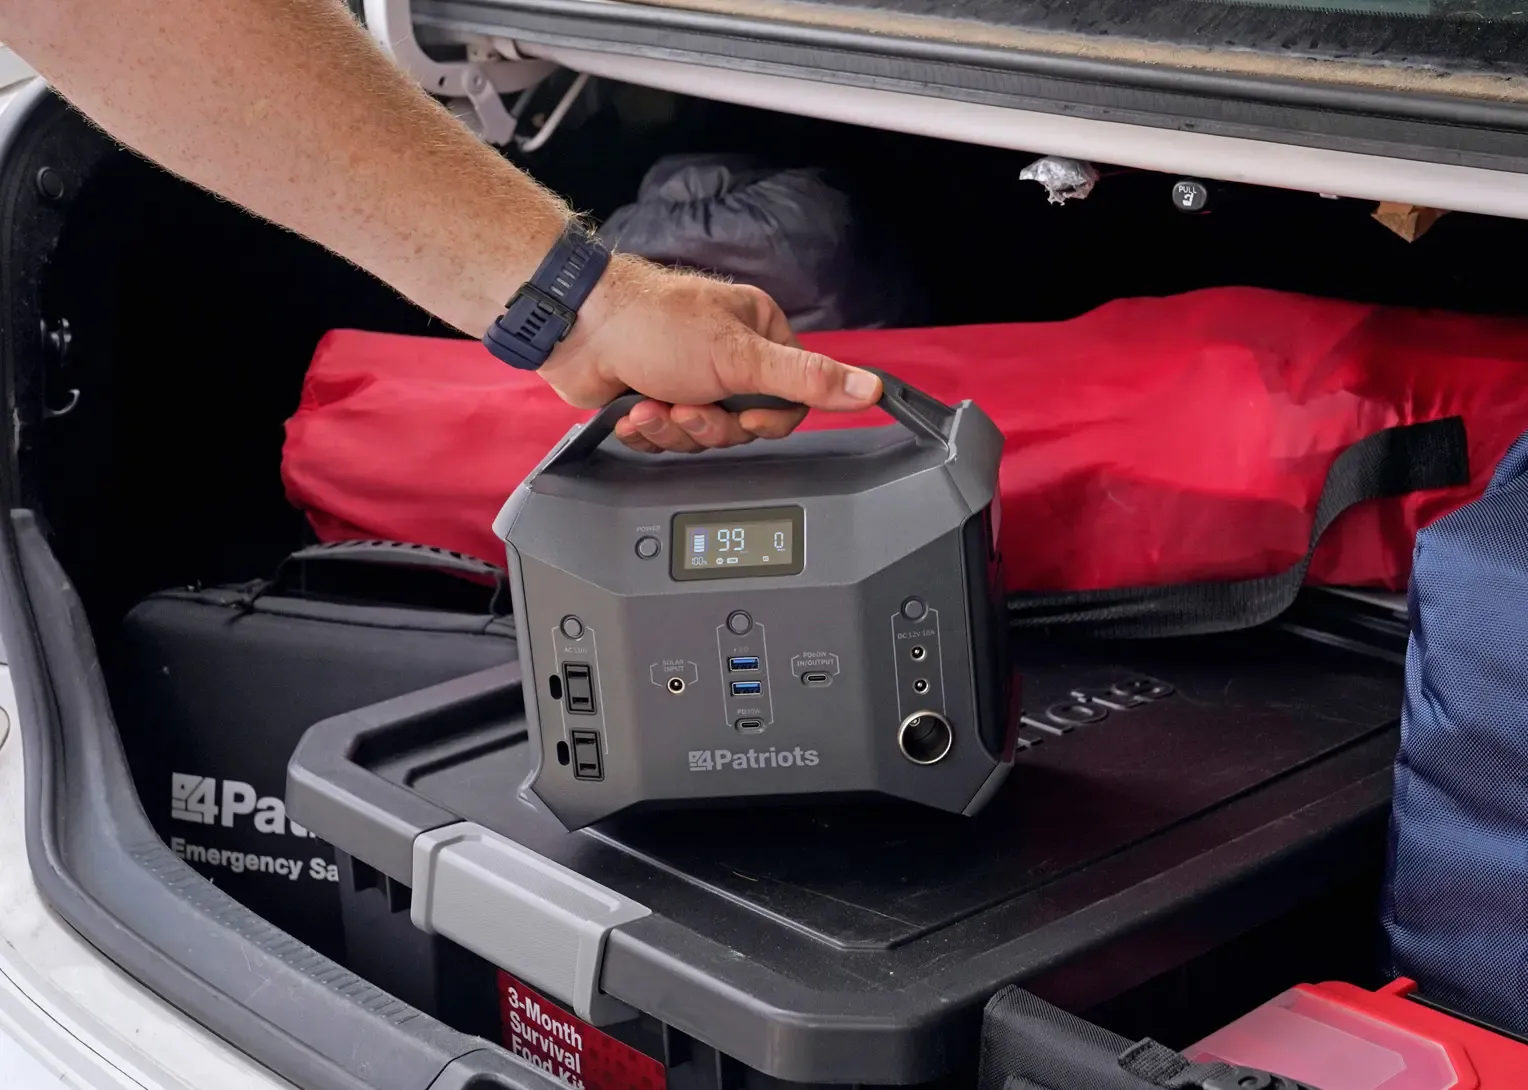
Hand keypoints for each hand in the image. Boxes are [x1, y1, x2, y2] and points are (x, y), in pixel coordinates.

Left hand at [538, 256, 882, 451]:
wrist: (577, 329)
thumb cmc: (654, 325)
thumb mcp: (741, 357)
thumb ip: (808, 379)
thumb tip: (870, 387)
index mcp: (759, 335)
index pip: (792, 400)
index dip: (766, 420)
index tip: (743, 414)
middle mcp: (728, 358)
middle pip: (744, 427)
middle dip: (708, 424)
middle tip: (686, 404)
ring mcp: (690, 381)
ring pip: (703, 438)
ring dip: (673, 428)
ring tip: (652, 402)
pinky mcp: (656, 402)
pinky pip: (668, 442)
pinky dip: (648, 431)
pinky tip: (634, 409)